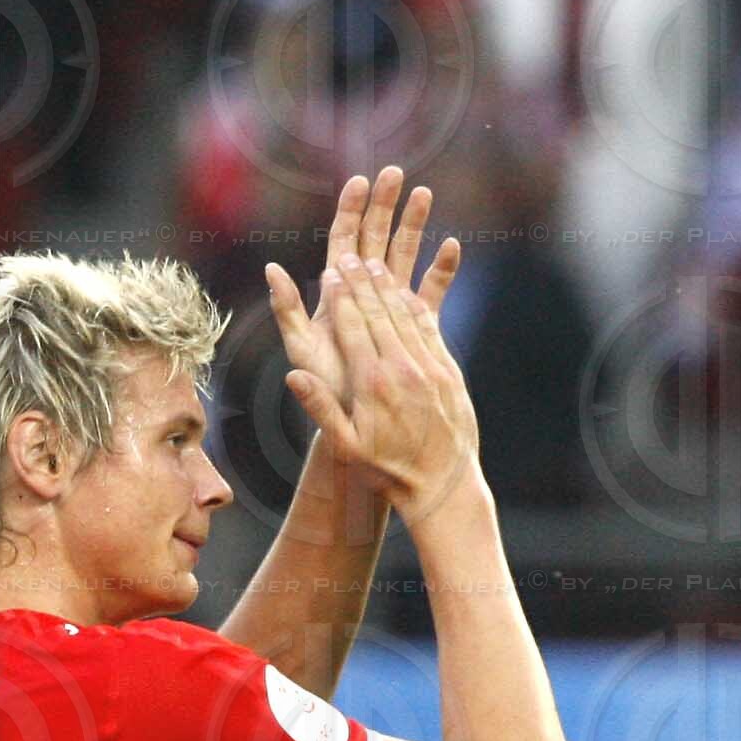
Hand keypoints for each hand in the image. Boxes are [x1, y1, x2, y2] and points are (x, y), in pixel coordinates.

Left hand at [265, 167, 460, 440]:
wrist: (356, 420)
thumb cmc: (324, 386)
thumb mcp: (300, 347)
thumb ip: (287, 308)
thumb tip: (271, 268)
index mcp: (335, 294)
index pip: (343, 241)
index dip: (350, 211)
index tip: (360, 180)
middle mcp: (362, 295)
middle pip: (374, 239)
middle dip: (383, 206)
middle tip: (394, 172)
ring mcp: (389, 307)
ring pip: (403, 256)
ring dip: (414, 226)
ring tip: (425, 193)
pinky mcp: (415, 325)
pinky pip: (431, 291)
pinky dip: (441, 269)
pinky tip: (452, 246)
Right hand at [281, 250, 481, 520]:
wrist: (442, 483)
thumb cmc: (387, 469)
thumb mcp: (346, 446)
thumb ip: (320, 409)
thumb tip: (293, 377)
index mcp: (372, 384)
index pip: (353, 327)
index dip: (341, 296)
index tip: (330, 272)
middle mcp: (402, 368)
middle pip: (378, 312)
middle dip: (361, 282)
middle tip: (348, 256)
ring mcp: (428, 366)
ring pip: (404, 314)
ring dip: (387, 286)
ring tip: (372, 264)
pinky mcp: (447, 369)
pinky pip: (428, 328)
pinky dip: (414, 304)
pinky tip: (404, 290)